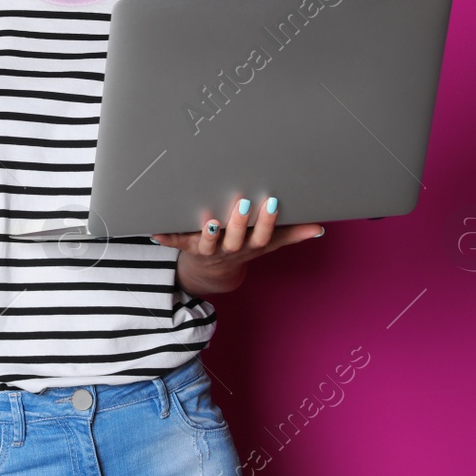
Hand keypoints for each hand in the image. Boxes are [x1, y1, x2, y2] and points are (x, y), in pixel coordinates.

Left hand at [148, 195, 323, 294]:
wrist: (211, 272)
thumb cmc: (242, 248)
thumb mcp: (267, 244)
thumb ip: (290, 234)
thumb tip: (319, 228)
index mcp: (249, 247)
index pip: (262, 236)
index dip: (268, 222)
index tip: (272, 202)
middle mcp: (229, 249)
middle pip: (236, 239)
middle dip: (239, 224)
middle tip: (243, 203)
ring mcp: (207, 250)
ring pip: (208, 244)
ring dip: (208, 234)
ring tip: (209, 221)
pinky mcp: (187, 247)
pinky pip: (175, 243)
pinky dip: (166, 238)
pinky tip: (156, 232)